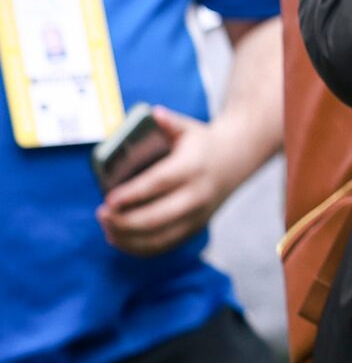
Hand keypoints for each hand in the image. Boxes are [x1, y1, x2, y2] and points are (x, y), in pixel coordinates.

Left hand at [97, 106, 248, 256]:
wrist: (238, 158)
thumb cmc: (203, 142)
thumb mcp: (188, 127)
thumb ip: (169, 122)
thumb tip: (153, 114)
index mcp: (193, 168)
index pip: (159, 184)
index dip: (133, 194)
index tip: (109, 199)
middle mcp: (197, 195)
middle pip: (157, 217)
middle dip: (125, 220)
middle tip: (101, 213)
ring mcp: (198, 215)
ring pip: (159, 237)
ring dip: (128, 237)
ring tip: (106, 226)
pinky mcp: (196, 227)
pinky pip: (165, 245)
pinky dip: (139, 247)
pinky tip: (118, 239)